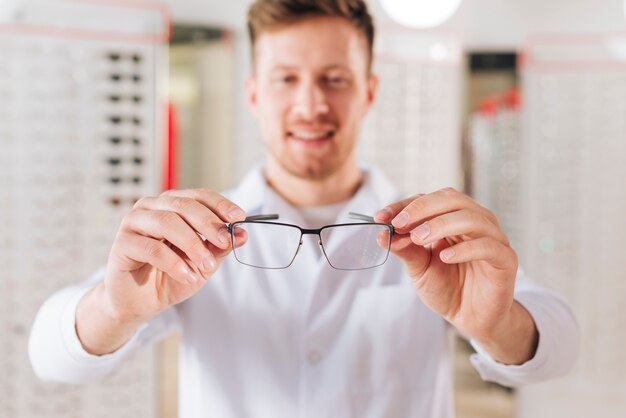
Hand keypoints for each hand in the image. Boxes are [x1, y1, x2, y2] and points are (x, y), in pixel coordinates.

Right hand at [103, 189, 246, 322]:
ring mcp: (135, 222)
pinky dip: (174, 263)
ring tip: (207, 265)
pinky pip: (152, 248)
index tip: (239, 217)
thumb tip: (243, 233)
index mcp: (173, 205)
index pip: (199, 196)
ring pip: (167, 222)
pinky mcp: (122, 243)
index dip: (220, 205)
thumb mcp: (203, 262)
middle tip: (226, 241)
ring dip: (192, 244)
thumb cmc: (171, 276)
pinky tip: (187, 276)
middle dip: (209, 223)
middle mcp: (152, 207)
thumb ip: (220, 247)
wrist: (142, 301)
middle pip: (184, 206)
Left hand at [375, 187, 520, 344]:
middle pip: (451, 199)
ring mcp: (493, 238)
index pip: (429, 200)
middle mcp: (475, 222)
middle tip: (399, 223)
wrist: (472, 320)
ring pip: (471, 218)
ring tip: (418, 238)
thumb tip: (382, 233)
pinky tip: (445, 256)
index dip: (404, 205)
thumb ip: (406, 249)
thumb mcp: (419, 268)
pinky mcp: (505, 259)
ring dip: (440, 224)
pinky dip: (465, 249)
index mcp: (453, 219)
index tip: (380, 217)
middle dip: (421, 209)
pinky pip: (488, 246)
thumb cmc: (448, 288)